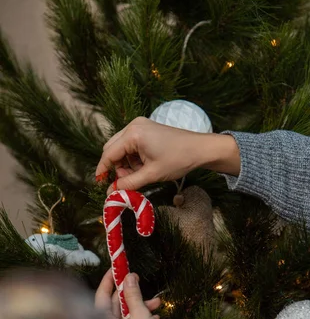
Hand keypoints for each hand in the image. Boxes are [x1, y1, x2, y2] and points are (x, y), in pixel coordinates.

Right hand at [95, 116, 239, 192]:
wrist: (200, 149)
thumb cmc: (178, 160)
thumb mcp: (151, 174)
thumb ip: (129, 184)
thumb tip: (111, 192)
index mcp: (133, 134)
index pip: (109, 153)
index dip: (103, 170)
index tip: (100, 184)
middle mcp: (134, 125)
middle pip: (112, 149)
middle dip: (117, 168)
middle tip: (127, 182)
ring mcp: (140, 125)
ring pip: (121, 148)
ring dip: (126, 164)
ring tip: (141, 174)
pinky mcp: (146, 129)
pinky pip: (131, 145)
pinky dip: (133, 158)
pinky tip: (145, 166)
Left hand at [95, 269, 165, 318]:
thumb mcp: (140, 314)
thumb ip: (133, 294)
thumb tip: (129, 277)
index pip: (101, 295)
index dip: (108, 280)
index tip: (115, 268)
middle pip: (114, 305)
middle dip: (129, 293)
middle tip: (137, 279)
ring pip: (125, 315)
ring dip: (140, 306)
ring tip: (157, 302)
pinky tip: (155, 316)